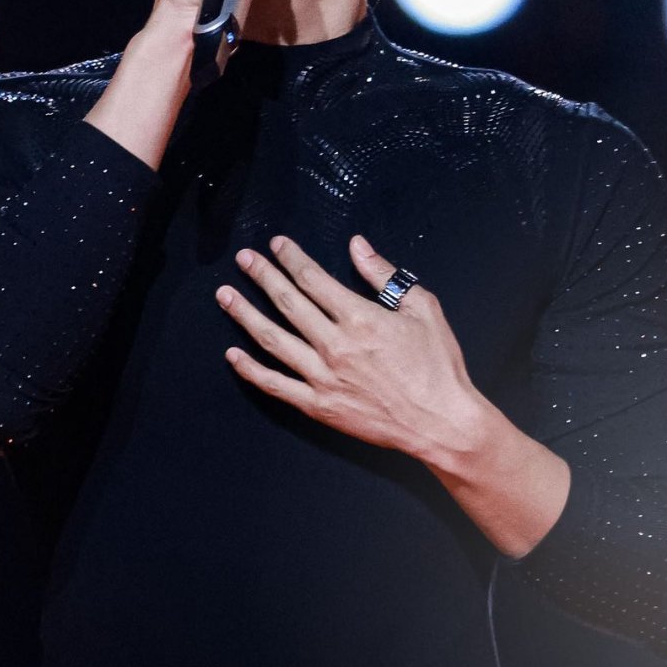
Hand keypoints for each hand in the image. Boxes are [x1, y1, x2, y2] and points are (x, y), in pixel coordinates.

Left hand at [215, 233, 487, 464]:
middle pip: (287, 302)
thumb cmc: (437, 366)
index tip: (277, 244)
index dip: (291, 257)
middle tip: (244, 259)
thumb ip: (384, 275)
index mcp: (360, 318)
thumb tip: (359, 246)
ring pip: (273, 340)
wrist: (441, 422)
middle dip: (262, 276)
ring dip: (245, 314)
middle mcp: (336, 345)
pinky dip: (251, 370)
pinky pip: (276, 385)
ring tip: (225, 296)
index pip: (313, 279)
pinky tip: (233, 355)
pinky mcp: (319, 406)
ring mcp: (323, 377)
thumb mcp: (422, 309)